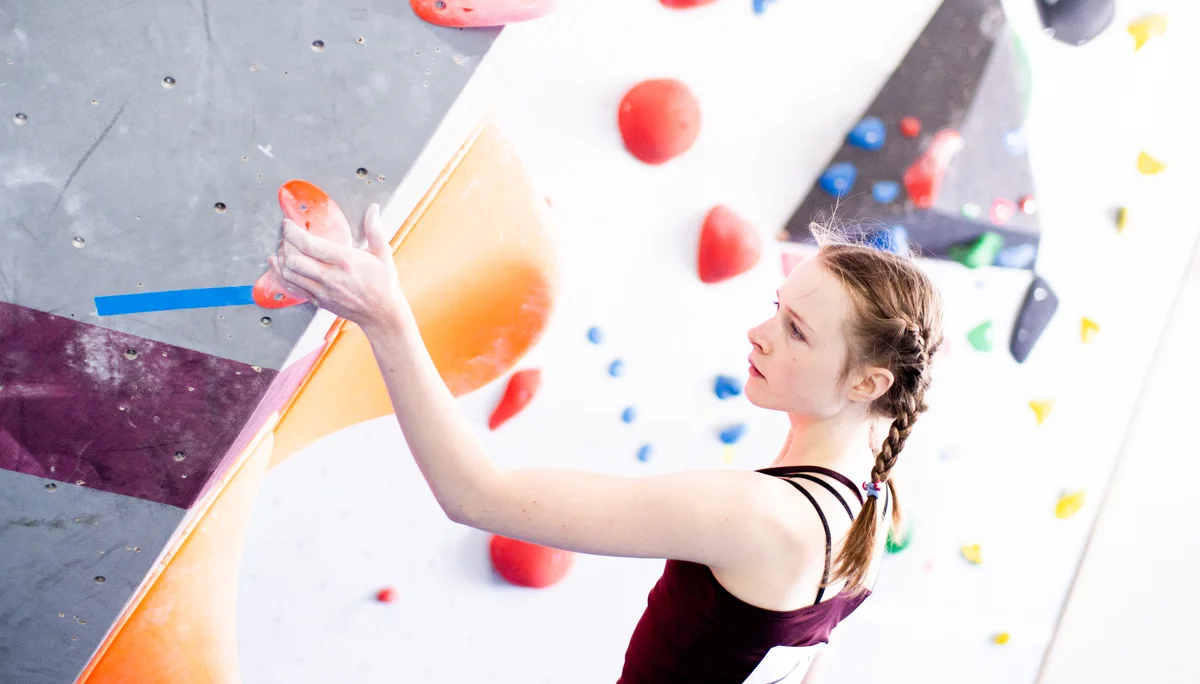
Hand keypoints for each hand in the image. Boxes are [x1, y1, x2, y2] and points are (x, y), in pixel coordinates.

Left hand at [269, 203, 409, 333]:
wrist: (383, 314)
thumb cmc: (384, 284)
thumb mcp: (383, 253)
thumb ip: (375, 229)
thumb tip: (373, 209)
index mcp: (345, 260)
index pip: (309, 244)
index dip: (293, 232)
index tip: (289, 224)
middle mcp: (331, 276)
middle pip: (293, 259)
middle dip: (285, 244)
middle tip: (287, 236)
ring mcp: (322, 291)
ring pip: (289, 274)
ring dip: (281, 259)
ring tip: (283, 249)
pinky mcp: (319, 301)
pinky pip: (292, 288)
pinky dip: (281, 276)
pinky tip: (279, 266)